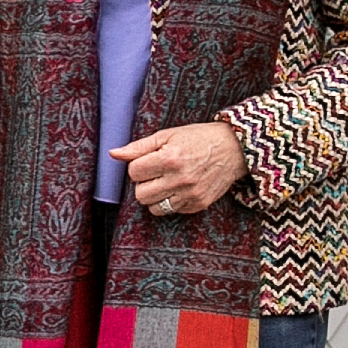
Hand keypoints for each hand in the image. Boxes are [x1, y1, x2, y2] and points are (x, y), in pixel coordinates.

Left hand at [112, 120, 247, 216]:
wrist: (234, 149)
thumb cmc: (199, 138)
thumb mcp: (168, 135)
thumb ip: (139, 147)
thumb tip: (113, 154)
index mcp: (169, 158)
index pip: (134, 172)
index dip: (138, 166)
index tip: (148, 161)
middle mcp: (179, 179)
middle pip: (141, 195)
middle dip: (143, 184)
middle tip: (155, 173)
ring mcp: (190, 194)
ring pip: (154, 208)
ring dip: (155, 196)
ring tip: (166, 182)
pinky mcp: (199, 205)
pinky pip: (173, 211)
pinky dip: (172, 201)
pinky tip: (180, 188)